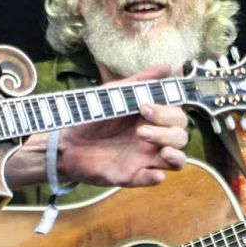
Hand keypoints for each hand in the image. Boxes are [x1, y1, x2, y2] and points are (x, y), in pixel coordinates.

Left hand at [58, 66, 188, 186]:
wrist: (64, 139)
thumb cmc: (93, 114)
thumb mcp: (116, 93)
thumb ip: (141, 81)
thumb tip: (167, 67)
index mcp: (153, 119)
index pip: (178, 117)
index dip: (168, 113)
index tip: (145, 108)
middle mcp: (154, 139)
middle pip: (181, 138)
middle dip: (167, 133)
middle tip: (141, 130)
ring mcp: (144, 158)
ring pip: (177, 161)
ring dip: (175, 156)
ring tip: (163, 151)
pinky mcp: (131, 175)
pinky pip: (151, 179)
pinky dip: (156, 177)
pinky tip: (155, 173)